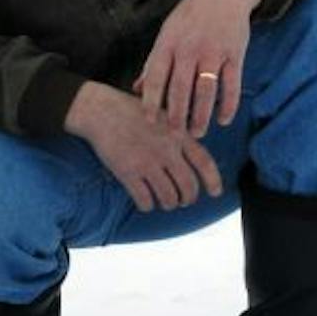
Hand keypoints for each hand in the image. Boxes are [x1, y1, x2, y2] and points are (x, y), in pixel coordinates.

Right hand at [66, 82, 223, 210]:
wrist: (100, 110)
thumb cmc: (131, 111)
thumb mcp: (163, 114)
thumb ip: (179, 134)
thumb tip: (193, 158)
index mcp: (178, 134)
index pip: (204, 163)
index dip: (213, 181)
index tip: (216, 192)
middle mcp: (167, 150)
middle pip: (188, 186)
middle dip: (188, 198)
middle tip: (183, 200)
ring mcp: (147, 162)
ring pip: (169, 198)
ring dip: (169, 203)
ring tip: (165, 201)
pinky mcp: (128, 173)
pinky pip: (145, 200)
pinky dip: (148, 205)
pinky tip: (145, 201)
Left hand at [134, 0, 264, 137]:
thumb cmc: (190, 16)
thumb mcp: (167, 33)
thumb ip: (153, 63)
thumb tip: (137, 90)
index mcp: (168, 43)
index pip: (155, 77)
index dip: (151, 102)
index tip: (149, 122)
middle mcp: (189, 48)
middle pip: (180, 89)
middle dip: (177, 115)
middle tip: (175, 135)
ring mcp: (213, 51)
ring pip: (206, 90)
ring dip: (202, 115)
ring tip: (198, 132)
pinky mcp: (235, 54)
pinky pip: (232, 85)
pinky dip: (228, 105)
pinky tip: (223, 119)